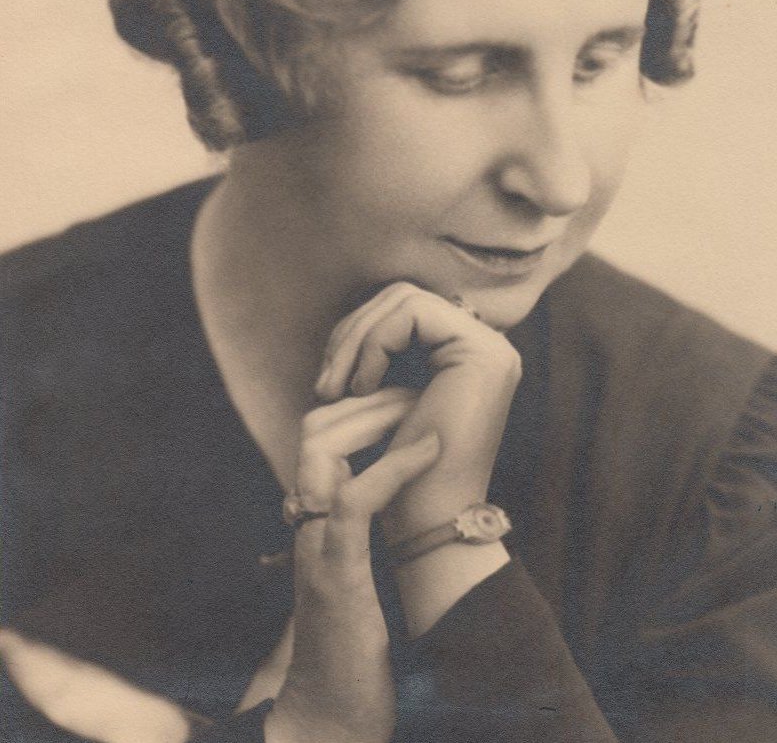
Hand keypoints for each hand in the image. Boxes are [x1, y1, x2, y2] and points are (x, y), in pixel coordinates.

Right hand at [266, 388, 438, 742]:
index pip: (319, 442)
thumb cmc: (356, 656)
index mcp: (316, 526)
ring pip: (321, 450)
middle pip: (313, 432)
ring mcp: (317, 549)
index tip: (404, 398)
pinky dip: (394, 466)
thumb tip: (399, 504)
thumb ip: (364, 538)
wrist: (332, 722)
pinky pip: (354, 501)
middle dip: (365, 399)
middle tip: (413, 390)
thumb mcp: (361, 579)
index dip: (358, 409)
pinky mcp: (337, 576)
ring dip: (375, 417)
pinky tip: (431, 449)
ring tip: (420, 406)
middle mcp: (308, 529)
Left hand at [315, 282, 521, 542]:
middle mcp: (489, 344)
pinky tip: (360, 387)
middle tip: (324, 384)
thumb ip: (381, 357)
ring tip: (335, 388)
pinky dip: (374, 344)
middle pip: (402, 295)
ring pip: (404, 298)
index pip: (403, 307)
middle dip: (352, 332)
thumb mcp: (385, 402)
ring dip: (356, 339)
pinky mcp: (482, 353)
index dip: (357, 333)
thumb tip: (351, 323)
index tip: (327, 382)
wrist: (429, 522)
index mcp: (469, 353)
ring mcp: (491, 346)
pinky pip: (412, 314)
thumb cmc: (403, 476)